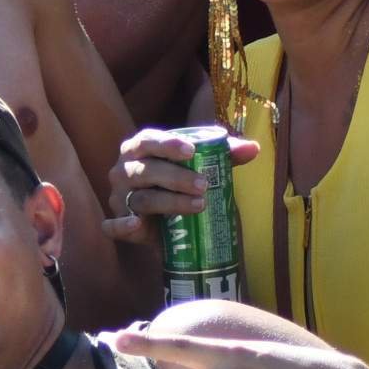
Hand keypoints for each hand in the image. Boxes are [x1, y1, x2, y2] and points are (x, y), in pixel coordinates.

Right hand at [103, 127, 254, 241]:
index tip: (191, 151)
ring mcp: (119, 198)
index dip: (167, 144)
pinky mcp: (119, 224)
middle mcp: (124, 170)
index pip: (148, 140)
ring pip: (140, 200)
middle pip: (146, 171)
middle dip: (175, 177)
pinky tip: (138, 226)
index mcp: (139, 148)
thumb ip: (225, 155)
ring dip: (169, 202)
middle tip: (204, 185)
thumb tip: (254, 149)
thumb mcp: (203, 165)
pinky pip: (114, 227)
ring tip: (199, 206)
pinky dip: (122, 227)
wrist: (165, 218)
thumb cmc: (181, 181)